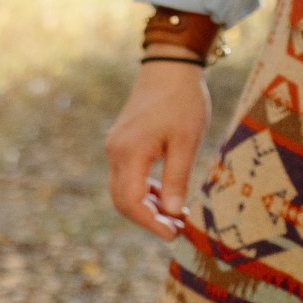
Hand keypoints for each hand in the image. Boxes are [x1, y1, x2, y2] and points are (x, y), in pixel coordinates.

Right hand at [106, 59, 211, 238]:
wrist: (169, 67)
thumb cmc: (182, 101)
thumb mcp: (186, 141)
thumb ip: (177, 178)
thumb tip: (174, 214)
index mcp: (129, 153)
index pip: (131, 202)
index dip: (151, 223)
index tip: (174, 235)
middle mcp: (115, 153)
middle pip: (122, 201)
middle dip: (148, 220)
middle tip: (177, 230)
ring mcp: (116, 149)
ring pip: (123, 191)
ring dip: (147, 207)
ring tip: (177, 215)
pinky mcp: (122, 145)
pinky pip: (127, 177)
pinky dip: (145, 192)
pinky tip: (168, 194)